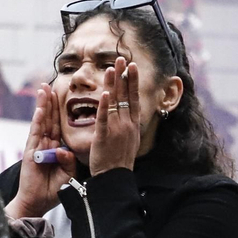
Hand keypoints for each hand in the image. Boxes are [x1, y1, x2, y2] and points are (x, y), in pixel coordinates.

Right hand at [7, 84, 75, 218]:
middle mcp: (47, 143)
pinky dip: (37, 122)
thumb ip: (68, 160)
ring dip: (43, 105)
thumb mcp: (68, 174)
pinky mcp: (30, 152)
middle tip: (51, 84)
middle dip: (51, 101)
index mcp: (57, 147)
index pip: (60, 125)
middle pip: (50, 118)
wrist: (38, 202)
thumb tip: (64, 150)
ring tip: (43, 89)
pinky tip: (39, 110)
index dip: (62, 110)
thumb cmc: (54, 189)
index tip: (65, 95)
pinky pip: (35, 134)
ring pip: (41, 122)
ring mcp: (38, 146)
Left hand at [89, 55, 141, 175]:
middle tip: (122, 59)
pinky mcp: (103, 137)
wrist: (114, 178)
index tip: (132, 67)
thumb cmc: (119, 161)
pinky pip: (103, 118)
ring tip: (112, 68)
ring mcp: (116, 130)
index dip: (133, 81)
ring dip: (113, 84)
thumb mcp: (129, 140)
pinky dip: (104, 105)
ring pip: (115, 102)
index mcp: (133, 125)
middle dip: (124, 76)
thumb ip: (127, 125)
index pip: (134, 98)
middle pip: (126, 95)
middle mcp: (127, 125)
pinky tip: (104, 92)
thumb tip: (128, 113)